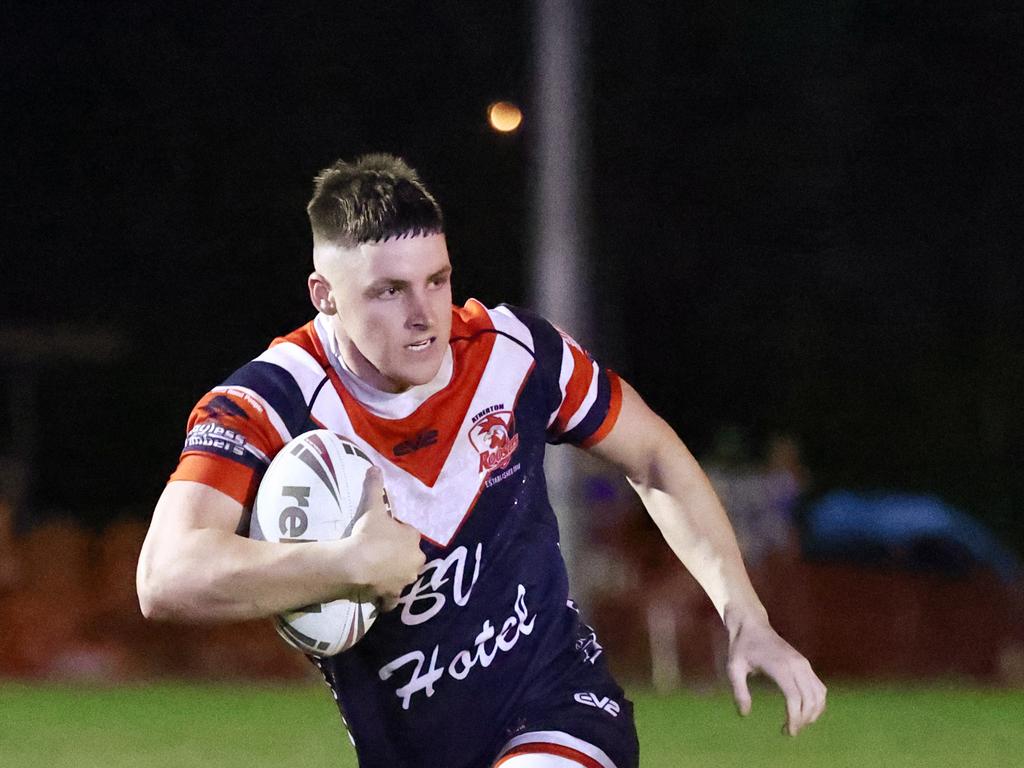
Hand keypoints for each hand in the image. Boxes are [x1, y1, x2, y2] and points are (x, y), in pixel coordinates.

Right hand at [348, 466, 425, 610]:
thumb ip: (374, 487)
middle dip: (399, 554)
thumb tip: (374, 467)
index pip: (409, 534)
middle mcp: (415, 561)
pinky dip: (387, 598)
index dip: (396, 532)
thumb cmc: (369, 535)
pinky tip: (378, 596)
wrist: (356, 564)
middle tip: (379, 551)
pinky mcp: (392, 596)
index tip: (383, 532)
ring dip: (395, 574)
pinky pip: (392, 599)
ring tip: (377, 570)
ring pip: (403, 576)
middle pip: (409, 556)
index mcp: (413, 540)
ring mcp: (404, 581)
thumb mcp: (372, 508)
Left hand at [725, 611, 826, 735]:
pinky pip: (819, 687)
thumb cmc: (741, 647)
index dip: (794, 717)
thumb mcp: (734, 667)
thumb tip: (745, 714)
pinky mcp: (805, 664)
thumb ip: (739, 691)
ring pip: (819, 694)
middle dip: (803, 720)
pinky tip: (805, 712)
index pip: (795, 697)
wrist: (752, 624)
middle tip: (789, 732)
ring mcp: (803, 663)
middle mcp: (796, 664)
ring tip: (797, 724)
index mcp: (779, 666)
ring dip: (813, 713)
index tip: (788, 732)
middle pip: (810, 699)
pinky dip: (816, 703)